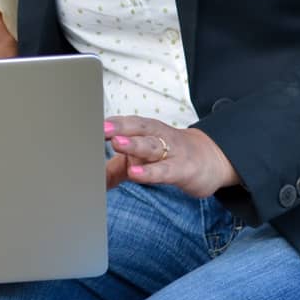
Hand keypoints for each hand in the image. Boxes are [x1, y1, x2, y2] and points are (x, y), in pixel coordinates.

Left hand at [104, 116, 240, 196]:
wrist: (211, 159)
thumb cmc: (169, 155)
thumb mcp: (143, 158)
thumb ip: (117, 168)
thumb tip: (92, 178)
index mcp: (147, 130)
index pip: (127, 122)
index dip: (110, 123)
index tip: (89, 121)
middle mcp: (158, 136)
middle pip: (139, 128)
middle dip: (120, 127)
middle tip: (101, 128)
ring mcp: (172, 152)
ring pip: (152, 146)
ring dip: (134, 144)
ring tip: (117, 144)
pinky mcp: (183, 170)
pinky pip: (165, 170)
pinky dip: (150, 172)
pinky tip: (136, 174)